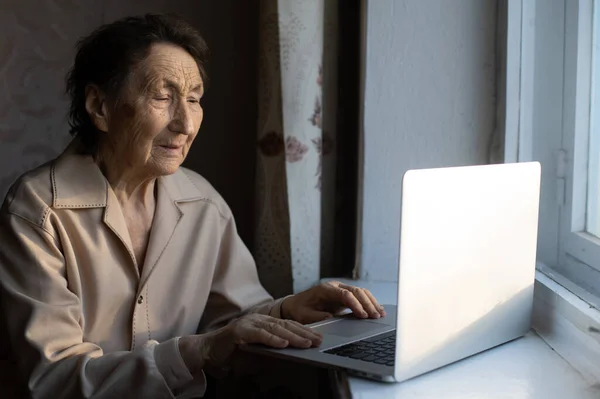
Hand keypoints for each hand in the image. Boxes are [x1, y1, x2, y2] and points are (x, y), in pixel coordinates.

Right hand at [178, 313, 321, 374]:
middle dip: (303, 333)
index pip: (287, 325)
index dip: (303, 330)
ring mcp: (248, 323)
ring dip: (292, 336)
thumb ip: (272, 353)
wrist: (206, 352)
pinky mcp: (239, 331)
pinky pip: (259, 335)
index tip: (318, 337)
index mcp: (263, 323)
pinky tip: (284, 344)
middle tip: (318, 340)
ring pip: (275, 329)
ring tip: (306, 343)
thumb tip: (290, 356)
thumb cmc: (231, 354)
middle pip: (285, 325)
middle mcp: (257, 320)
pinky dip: (272, 340)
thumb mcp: (256, 354)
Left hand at [281, 281, 385, 323]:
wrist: (296, 305)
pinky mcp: (344, 296)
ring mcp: (340, 290)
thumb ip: (317, 317)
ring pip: (360, 292)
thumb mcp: (304, 316)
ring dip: (371, 302)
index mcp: (325, 289)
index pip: (345, 294)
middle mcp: (335, 287)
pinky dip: (369, 302)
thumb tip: (332, 318)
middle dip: (367, 304)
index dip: (355, 304)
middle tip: (376, 316)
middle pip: (356, 291)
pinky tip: (377, 309)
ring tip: (381, 313)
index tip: (362, 315)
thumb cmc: (299, 310)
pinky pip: (359, 297)